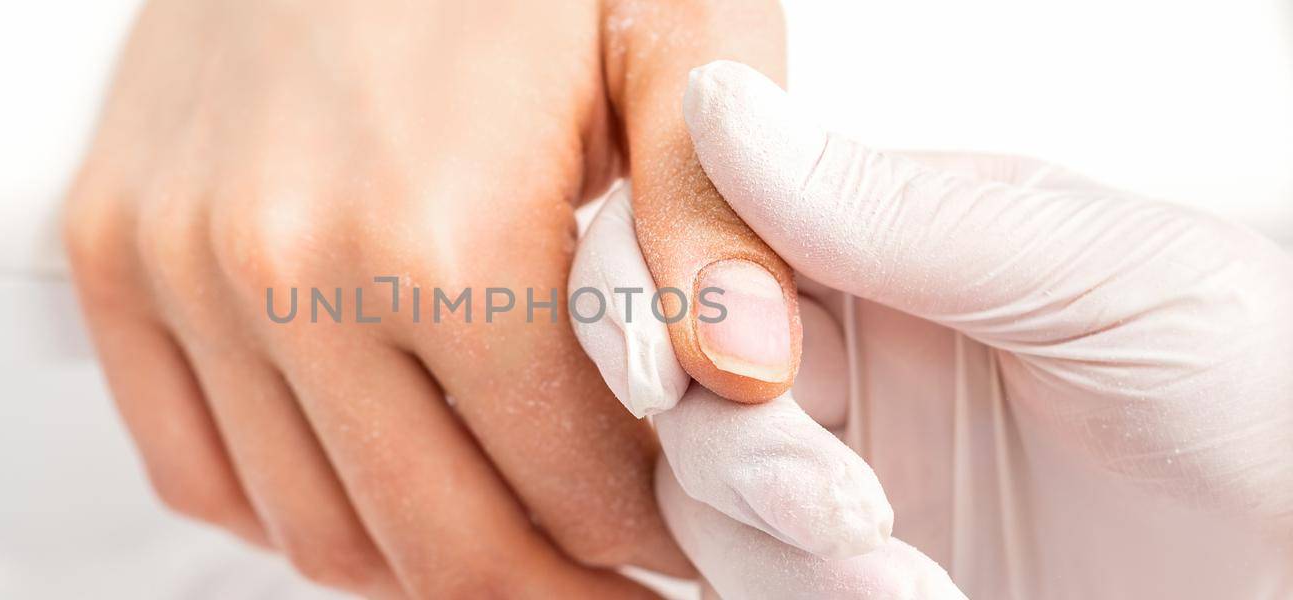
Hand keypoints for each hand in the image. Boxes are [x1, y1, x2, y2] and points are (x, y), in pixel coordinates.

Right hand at [63, 1, 798, 595]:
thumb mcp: (673, 23)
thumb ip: (722, 214)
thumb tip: (746, 376)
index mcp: (440, 223)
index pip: (564, 485)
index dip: (644, 545)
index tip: (681, 543)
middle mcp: (284, 263)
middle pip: (437, 543)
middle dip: (548, 590)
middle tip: (607, 580)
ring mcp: (179, 264)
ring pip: (312, 531)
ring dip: (425, 567)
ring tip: (508, 535)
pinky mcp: (113, 251)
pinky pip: (190, 467)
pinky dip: (287, 513)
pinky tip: (374, 483)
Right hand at [580, 60, 1292, 597]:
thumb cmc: (1259, 394)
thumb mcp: (1095, 275)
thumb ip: (895, 209)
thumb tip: (715, 108)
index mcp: (884, 237)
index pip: (698, 222)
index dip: (656, 283)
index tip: (694, 363)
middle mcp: (843, 344)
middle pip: (674, 370)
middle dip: (736, 442)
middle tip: (836, 499)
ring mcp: (838, 461)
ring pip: (696, 487)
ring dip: (777, 542)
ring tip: (906, 574)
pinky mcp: (846, 568)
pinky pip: (746, 579)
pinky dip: (804, 598)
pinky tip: (919, 599)